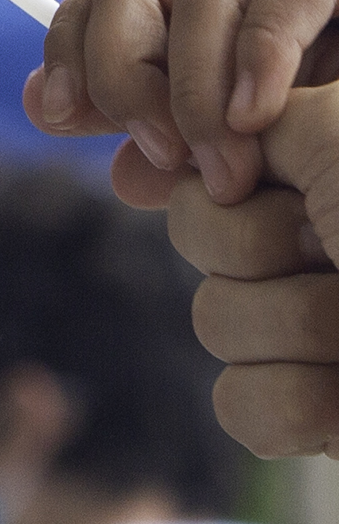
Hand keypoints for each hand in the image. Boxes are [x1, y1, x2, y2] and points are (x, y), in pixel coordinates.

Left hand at [24, 0, 338, 207]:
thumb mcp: (270, 111)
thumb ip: (194, 136)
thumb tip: (122, 175)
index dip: (68, 50)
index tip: (55, 114)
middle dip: (121, 78)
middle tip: (161, 156)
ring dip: (195, 95)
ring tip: (222, 171)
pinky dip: (259, 56)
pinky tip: (253, 117)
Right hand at [169, 85, 338, 455]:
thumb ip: (270, 117)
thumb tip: (214, 140)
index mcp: (333, 159)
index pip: (212, 156)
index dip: (230, 179)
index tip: (278, 184)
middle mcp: (324, 231)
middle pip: (199, 238)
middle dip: (262, 252)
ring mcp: (317, 322)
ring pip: (214, 323)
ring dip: (297, 328)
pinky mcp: (318, 406)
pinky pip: (239, 405)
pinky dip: (297, 403)